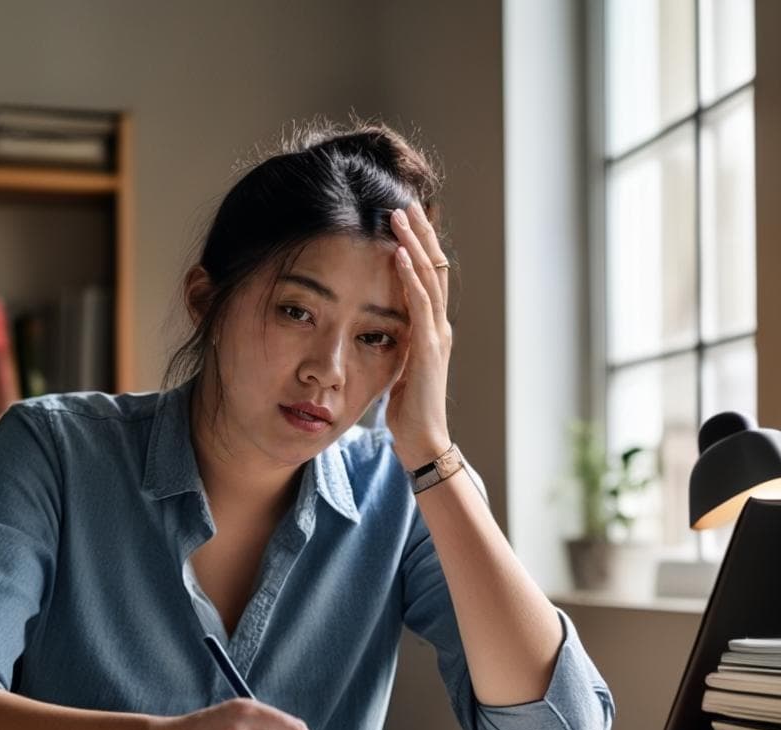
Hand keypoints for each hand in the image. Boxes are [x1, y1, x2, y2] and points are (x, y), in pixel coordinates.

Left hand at [386, 202, 453, 469]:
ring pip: (429, 277)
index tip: (403, 220)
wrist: (422, 439)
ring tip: (400, 216)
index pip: (428, 277)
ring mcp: (437, 335)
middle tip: (404, 202)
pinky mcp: (427, 348)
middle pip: (434, 267)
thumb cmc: (407, 408)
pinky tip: (397, 254)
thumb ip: (395, 342)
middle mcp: (439, 326)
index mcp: (431, 328)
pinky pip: (420, 304)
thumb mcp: (398, 366)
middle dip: (419, 234)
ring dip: (414, 244)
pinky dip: (409, 276)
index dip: (418, 247)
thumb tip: (380, 326)